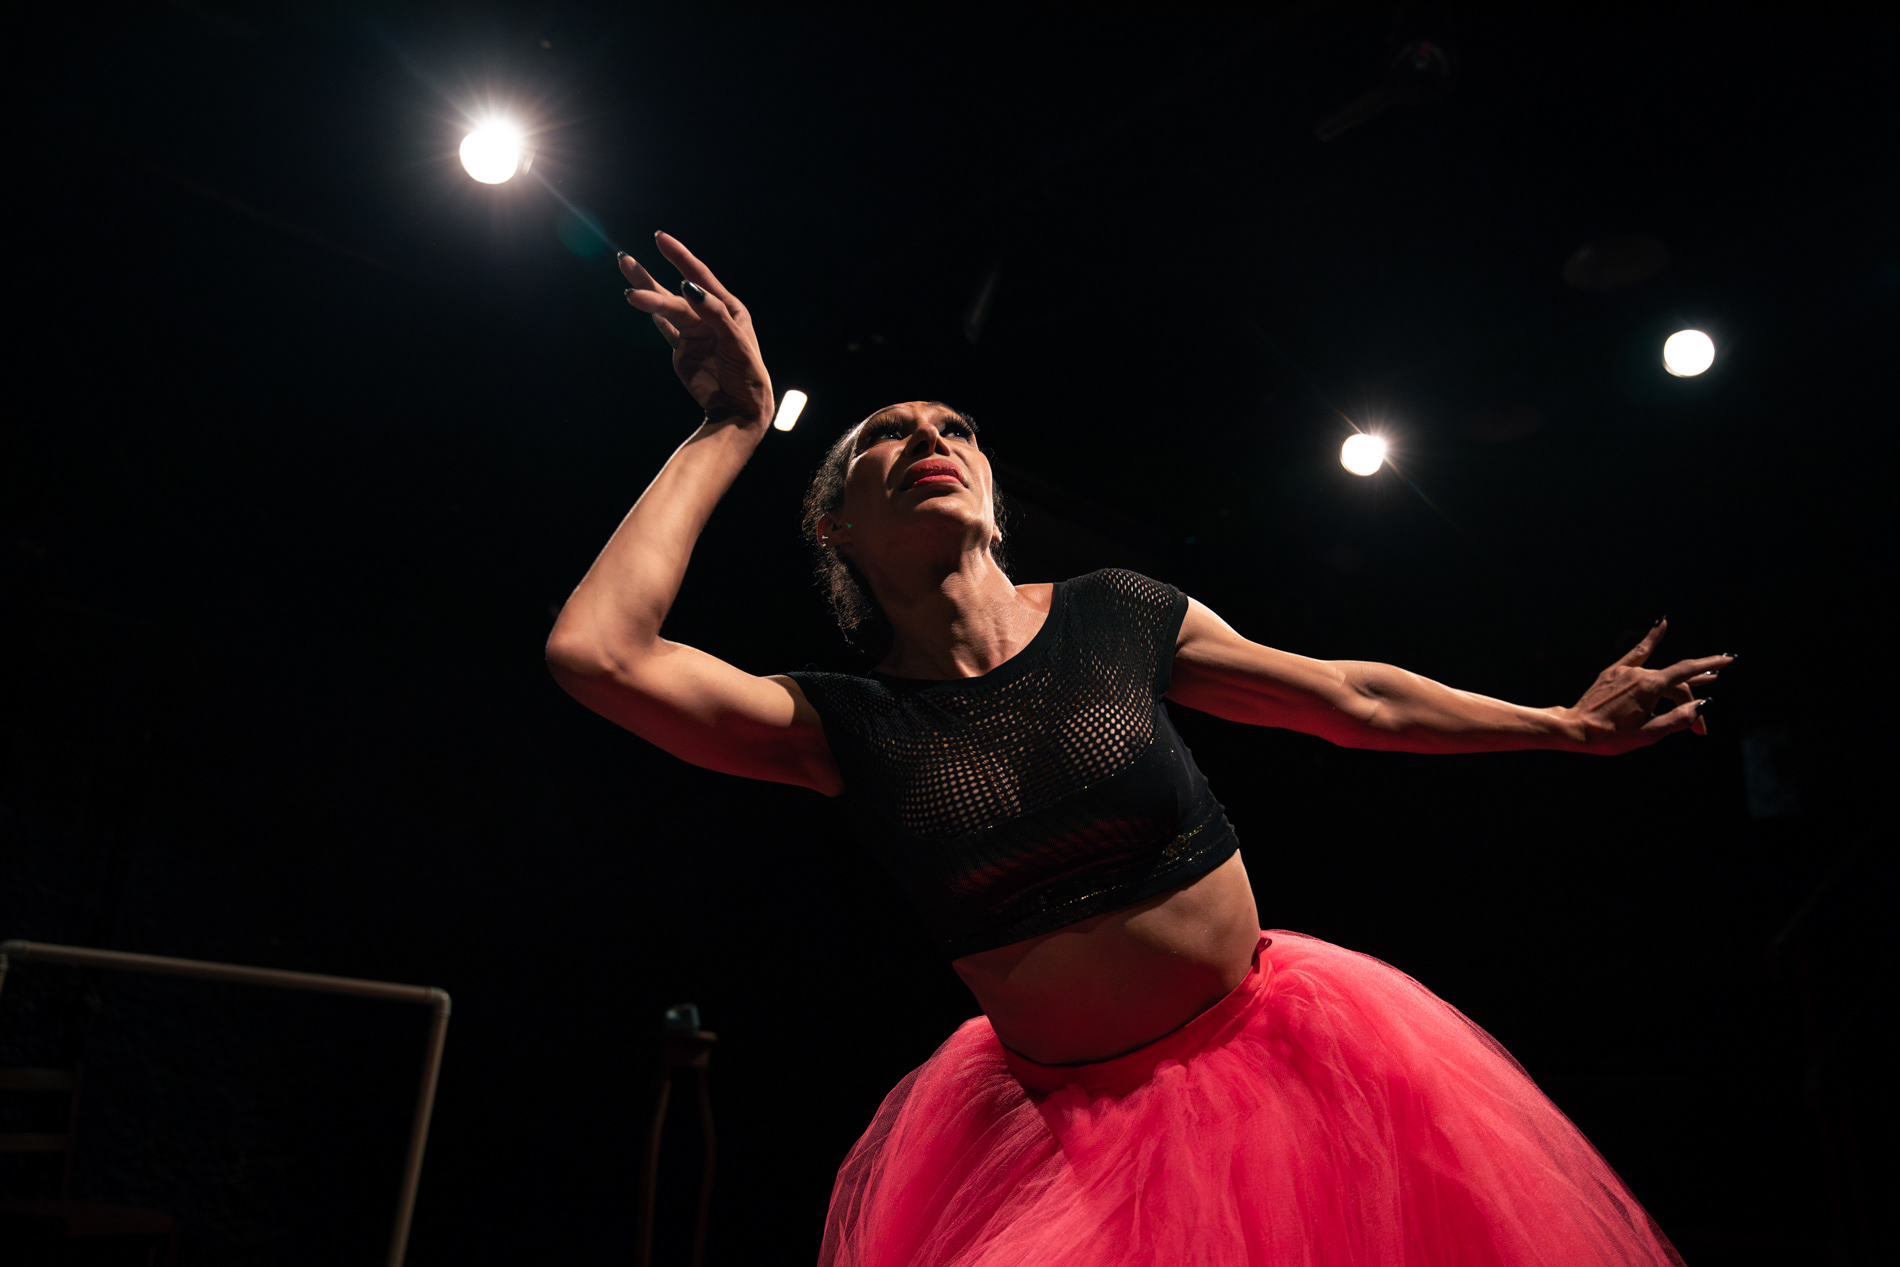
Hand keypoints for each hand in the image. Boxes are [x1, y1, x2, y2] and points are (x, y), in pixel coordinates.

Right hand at [618, 233, 773, 426]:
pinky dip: (654, 314)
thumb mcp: (735, 342)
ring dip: (647, 295)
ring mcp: (695, 332)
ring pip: (665, 308)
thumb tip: (687, 286)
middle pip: (675, 294)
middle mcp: (709, 316)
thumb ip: (714, 314)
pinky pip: (666, 327)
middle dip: (650, 282)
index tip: (660, 238)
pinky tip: (641, 299)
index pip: (699, 275)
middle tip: (625, 263)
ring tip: (625, 278)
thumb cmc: (746, 374)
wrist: (740, 408)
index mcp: (728, 308)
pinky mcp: (683, 349)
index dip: (679, 256)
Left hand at [1562, 620, 1731, 752]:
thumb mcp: (1650, 733)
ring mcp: (1625, 671)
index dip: (1709, 667)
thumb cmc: (1611, 736)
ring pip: (1659, 675)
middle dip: (1690, 705)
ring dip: (1679, 684)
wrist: (1575, 729)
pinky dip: (1651, 639)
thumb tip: (1702, 704)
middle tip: (1700, 729)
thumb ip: (1679, 718)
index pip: (1687, 673)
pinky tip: (1662, 624)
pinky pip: (1636, 653)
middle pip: (1674, 684)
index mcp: (1650, 687)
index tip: (1729, 660)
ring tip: (1708, 679)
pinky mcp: (1613, 672)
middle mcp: (1639, 674)